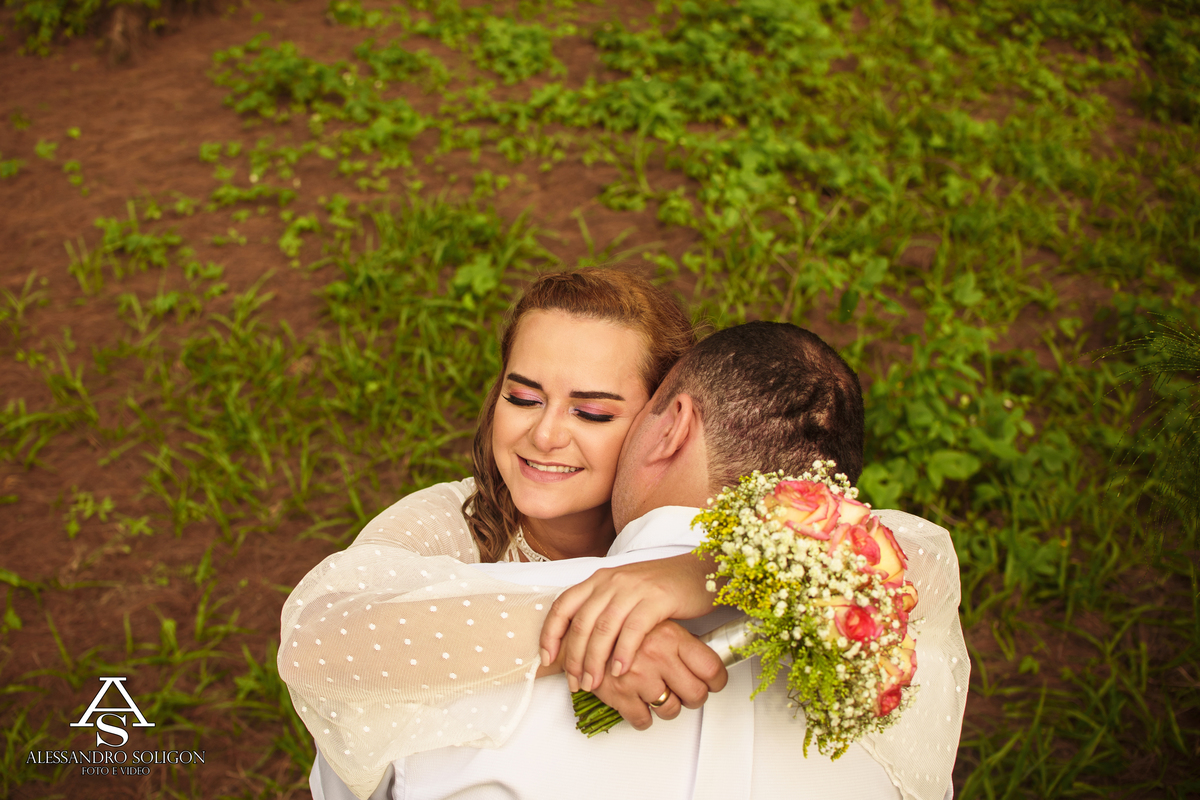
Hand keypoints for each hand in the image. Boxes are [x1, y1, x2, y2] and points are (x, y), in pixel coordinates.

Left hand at [540, 553, 718, 692]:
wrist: (698, 572)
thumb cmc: (660, 588)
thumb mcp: (623, 593)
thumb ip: (600, 610)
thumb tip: (578, 643)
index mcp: (598, 579)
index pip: (563, 606)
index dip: (551, 634)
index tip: (548, 660)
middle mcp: (611, 581)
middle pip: (582, 623)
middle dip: (574, 657)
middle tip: (576, 683)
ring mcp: (633, 588)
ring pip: (603, 628)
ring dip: (595, 660)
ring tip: (594, 684)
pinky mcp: (656, 598)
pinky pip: (633, 629)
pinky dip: (623, 652)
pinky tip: (620, 670)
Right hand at [589, 621, 727, 730]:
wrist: (580, 630)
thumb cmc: (620, 628)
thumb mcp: (658, 623)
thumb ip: (682, 643)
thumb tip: (708, 665)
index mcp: (672, 636)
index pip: (711, 668)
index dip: (717, 682)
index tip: (713, 683)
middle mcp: (658, 656)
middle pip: (696, 694)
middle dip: (692, 697)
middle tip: (685, 691)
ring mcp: (638, 676)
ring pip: (670, 710)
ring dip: (667, 708)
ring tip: (658, 693)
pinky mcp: (619, 694)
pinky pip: (643, 720)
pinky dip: (643, 717)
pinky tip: (639, 702)